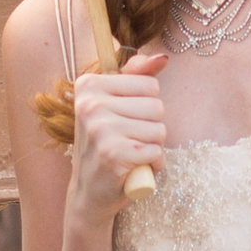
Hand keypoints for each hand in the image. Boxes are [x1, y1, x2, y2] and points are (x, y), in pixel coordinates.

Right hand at [67, 49, 169, 225]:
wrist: (88, 192)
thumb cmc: (107, 146)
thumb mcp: (116, 106)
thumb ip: (137, 77)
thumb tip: (162, 58)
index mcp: (89, 84)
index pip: (150, 85)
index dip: (147, 107)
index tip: (125, 120)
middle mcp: (90, 103)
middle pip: (157, 106)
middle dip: (152, 128)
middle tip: (129, 141)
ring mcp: (99, 128)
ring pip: (160, 129)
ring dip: (153, 147)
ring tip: (131, 155)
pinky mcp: (112, 153)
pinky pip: (156, 151)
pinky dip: (153, 164)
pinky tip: (134, 169)